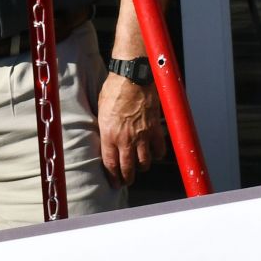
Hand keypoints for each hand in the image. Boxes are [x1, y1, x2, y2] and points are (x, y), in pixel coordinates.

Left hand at [98, 73, 166, 188]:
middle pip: (127, 167)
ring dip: (142, 168)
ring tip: (140, 168)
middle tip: (126, 181)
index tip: (114, 182)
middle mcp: (125, 139)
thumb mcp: (101, 111)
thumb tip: (106, 139)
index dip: (113, 176)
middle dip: (127, 178)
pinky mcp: (155, 128)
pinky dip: (157, 154)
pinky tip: (155, 155)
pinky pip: (159, 149)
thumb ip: (105, 129)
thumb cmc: (114, 89)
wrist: (132, 77)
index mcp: (109, 135)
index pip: (110, 164)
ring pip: (144, 162)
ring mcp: (141, 135)